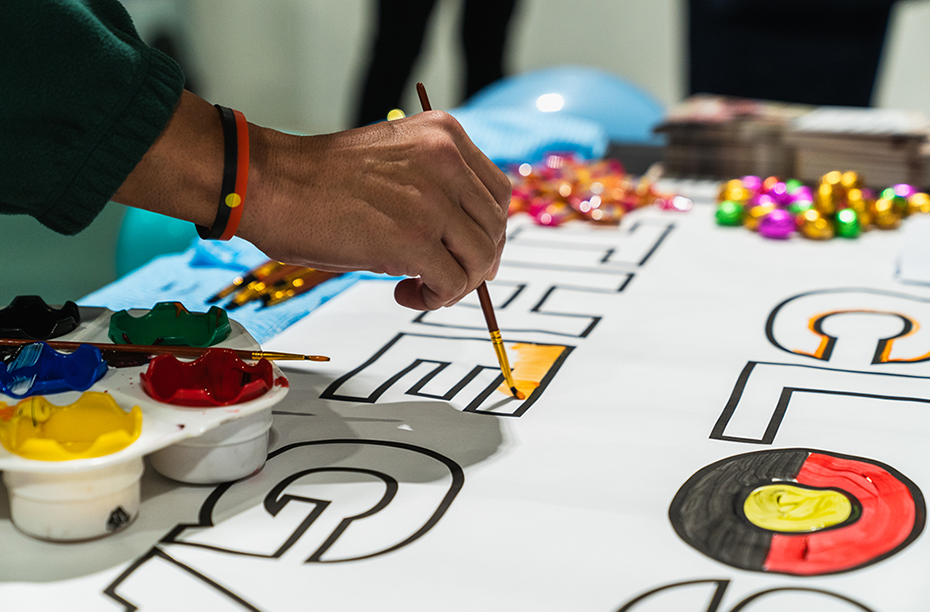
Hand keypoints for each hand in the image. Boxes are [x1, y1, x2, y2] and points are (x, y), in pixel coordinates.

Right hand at [243, 109, 510, 309]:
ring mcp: (433, 199)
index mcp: (445, 135)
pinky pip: (452, 283)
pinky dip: (435, 298)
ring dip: (456, 285)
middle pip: (495, 228)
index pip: (497, 191)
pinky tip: (405, 294)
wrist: (270, 182)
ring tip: (419, 288)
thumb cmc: (319, 180)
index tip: (465, 253)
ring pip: (481, 259)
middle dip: (474, 263)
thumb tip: (466, 247)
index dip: (487, 230)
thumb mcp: (396, 163)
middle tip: (442, 280)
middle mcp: (447, 160)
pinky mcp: (414, 239)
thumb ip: (436, 188)